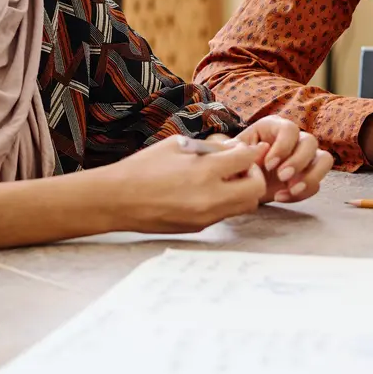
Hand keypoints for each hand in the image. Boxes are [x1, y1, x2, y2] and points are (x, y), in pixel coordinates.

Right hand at [112, 136, 268, 233]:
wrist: (117, 200)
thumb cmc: (143, 167)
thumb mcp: (177, 145)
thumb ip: (210, 147)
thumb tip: (234, 148)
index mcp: (204, 171)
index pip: (247, 160)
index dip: (252, 151)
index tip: (250, 148)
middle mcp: (210, 198)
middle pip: (256, 189)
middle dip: (254, 174)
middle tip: (241, 167)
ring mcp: (206, 217)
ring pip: (245, 206)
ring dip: (243, 191)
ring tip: (226, 180)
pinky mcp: (199, 228)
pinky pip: (225, 214)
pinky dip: (226, 201)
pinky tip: (208, 191)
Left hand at [232, 116, 332, 202]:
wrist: (238, 183)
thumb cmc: (235, 163)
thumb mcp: (230, 155)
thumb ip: (237, 150)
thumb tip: (254, 149)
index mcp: (274, 127)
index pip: (289, 129)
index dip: (283, 146)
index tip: (268, 165)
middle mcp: (293, 139)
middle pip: (310, 142)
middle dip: (298, 161)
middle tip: (282, 177)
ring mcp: (304, 157)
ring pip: (324, 159)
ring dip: (311, 176)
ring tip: (291, 189)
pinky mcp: (308, 176)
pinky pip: (317, 183)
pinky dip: (303, 193)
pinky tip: (281, 196)